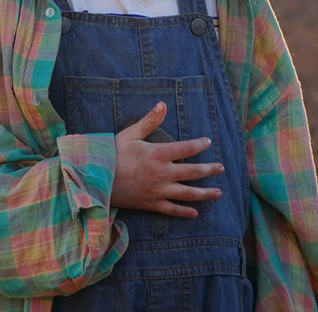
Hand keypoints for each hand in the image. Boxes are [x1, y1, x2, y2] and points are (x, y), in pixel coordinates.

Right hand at [111, 101, 223, 217]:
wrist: (95, 179)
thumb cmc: (112, 154)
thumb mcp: (130, 133)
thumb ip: (149, 120)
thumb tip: (163, 104)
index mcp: (158, 154)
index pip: (186, 148)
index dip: (199, 144)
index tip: (208, 142)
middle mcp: (163, 174)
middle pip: (193, 172)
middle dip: (209, 169)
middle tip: (221, 168)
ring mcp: (158, 191)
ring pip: (187, 193)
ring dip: (204, 193)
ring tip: (218, 192)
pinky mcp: (151, 204)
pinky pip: (171, 210)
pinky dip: (184, 211)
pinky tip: (194, 212)